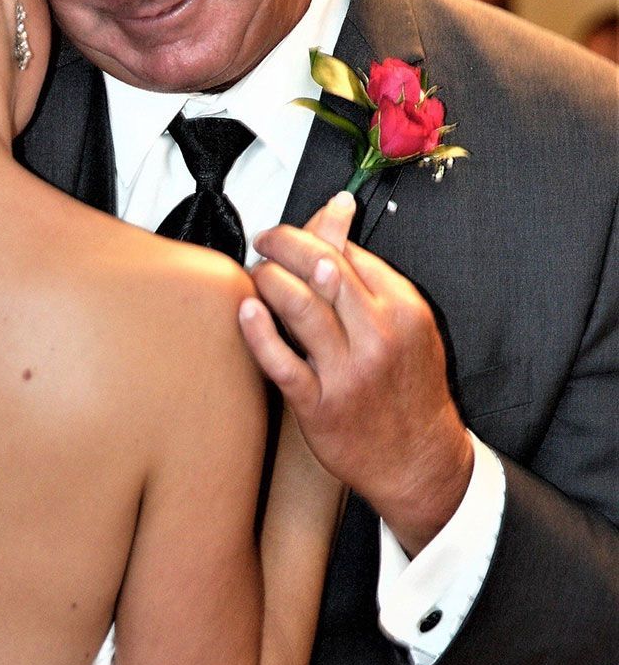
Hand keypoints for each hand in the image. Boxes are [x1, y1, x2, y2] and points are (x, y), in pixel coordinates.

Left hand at [240, 199, 472, 553]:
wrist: (420, 460)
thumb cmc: (408, 385)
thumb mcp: (406, 320)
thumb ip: (368, 268)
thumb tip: (339, 204)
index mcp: (403, 308)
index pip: (348, 253)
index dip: (311, 235)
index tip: (288, 235)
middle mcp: (379, 336)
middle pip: (323, 270)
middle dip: (284, 245)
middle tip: (263, 241)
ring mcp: (349, 372)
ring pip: (300, 308)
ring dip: (268, 281)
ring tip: (255, 275)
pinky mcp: (321, 405)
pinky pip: (283, 362)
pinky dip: (259, 332)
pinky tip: (245, 311)